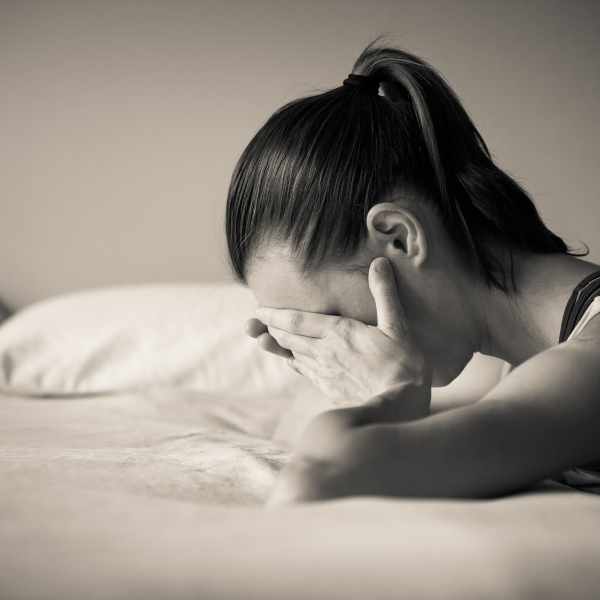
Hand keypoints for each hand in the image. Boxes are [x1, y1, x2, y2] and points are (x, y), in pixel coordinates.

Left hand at [251, 257, 431, 405]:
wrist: (400, 407)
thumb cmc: (402, 365)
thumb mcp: (397, 325)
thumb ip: (384, 294)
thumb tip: (380, 263)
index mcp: (338, 332)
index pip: (295, 320)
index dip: (274, 314)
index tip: (258, 309)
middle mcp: (324, 352)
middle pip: (288, 337)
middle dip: (271, 327)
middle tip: (256, 321)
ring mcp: (324, 373)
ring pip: (293, 355)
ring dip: (278, 345)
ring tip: (265, 338)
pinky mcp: (329, 390)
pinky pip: (305, 372)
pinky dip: (295, 362)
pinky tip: (294, 361)